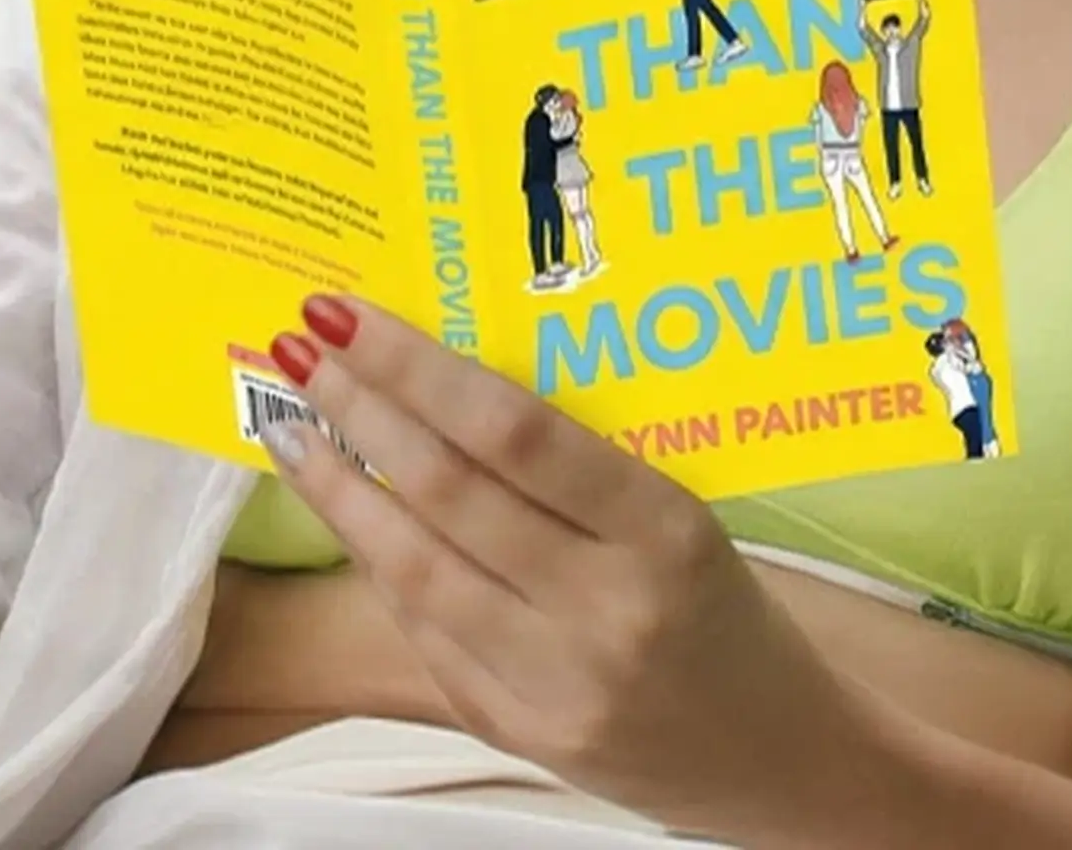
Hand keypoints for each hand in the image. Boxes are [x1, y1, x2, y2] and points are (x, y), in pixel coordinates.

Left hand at [258, 294, 883, 838]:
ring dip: (341, 492)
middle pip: (449, 494)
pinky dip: (379, 568)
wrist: (777, 758)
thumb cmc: (729, 611)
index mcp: (664, 533)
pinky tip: (349, 515)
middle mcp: (607, 610)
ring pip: (416, 571)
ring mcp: (555, 684)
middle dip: (361, 409)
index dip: (415, 367)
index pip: (515, 433)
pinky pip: (426, 636)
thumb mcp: (685, 518)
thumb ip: (577, 468)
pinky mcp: (517, 735)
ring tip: (294, 429)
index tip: (346, 313)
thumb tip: (441, 379)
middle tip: (299, 347)